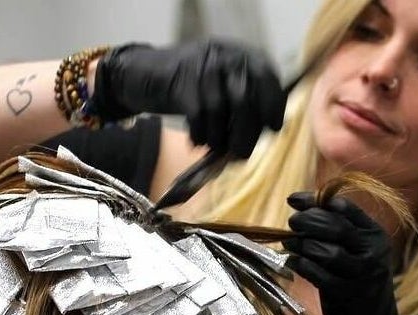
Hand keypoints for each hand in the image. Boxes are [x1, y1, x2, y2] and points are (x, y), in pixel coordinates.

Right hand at [92, 41, 286, 157]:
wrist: (144, 73)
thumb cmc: (191, 89)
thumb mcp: (223, 88)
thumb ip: (244, 105)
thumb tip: (261, 134)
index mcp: (241, 55)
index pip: (267, 79)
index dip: (273, 106)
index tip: (272, 128)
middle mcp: (224, 55)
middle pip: (244, 101)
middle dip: (245, 135)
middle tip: (240, 155)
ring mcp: (201, 64)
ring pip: (219, 111)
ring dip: (219, 138)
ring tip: (214, 148)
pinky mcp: (179, 78)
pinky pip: (197, 114)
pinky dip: (200, 134)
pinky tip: (197, 142)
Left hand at [283, 192, 417, 314]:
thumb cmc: (358, 291)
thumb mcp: (356, 257)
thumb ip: (337, 233)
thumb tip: (302, 207)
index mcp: (376, 235)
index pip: (344, 207)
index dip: (315, 200)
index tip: (294, 200)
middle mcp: (373, 251)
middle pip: (332, 224)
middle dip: (306, 220)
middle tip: (291, 223)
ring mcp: (362, 273)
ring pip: (323, 248)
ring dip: (301, 244)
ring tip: (291, 245)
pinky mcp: (348, 294)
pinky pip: (316, 272)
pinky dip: (301, 265)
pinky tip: (294, 264)